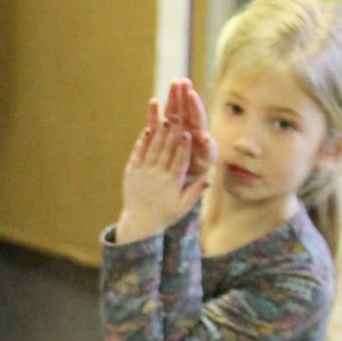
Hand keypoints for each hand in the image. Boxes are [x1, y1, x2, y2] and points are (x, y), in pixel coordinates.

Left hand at [114, 104, 208, 242]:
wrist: (139, 223)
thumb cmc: (165, 214)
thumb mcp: (182, 207)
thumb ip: (195, 192)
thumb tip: (210, 179)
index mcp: (172, 183)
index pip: (180, 162)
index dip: (185, 147)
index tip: (190, 134)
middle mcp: (157, 176)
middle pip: (167, 151)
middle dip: (173, 133)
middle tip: (179, 117)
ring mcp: (143, 173)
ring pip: (152, 149)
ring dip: (159, 133)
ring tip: (165, 118)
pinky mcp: (131, 172)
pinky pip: (137, 154)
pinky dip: (142, 142)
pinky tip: (147, 129)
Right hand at [164, 78, 216, 178]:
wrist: (191, 170)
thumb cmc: (200, 164)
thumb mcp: (205, 158)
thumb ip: (206, 148)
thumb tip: (206, 138)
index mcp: (198, 131)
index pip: (196, 115)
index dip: (194, 105)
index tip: (191, 94)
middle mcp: (188, 126)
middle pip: (186, 107)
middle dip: (184, 94)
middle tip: (181, 81)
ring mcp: (176, 128)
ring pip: (174, 110)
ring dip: (173, 97)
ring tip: (173, 82)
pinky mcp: (165, 133)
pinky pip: (159, 122)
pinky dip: (156, 113)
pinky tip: (153, 102)